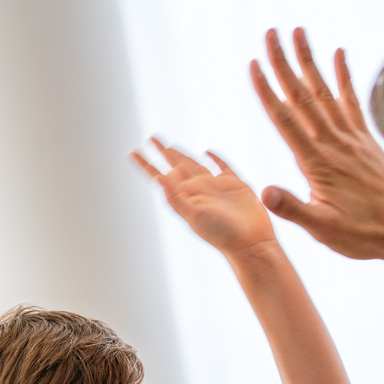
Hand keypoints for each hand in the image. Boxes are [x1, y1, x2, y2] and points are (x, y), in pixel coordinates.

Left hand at [131, 140, 275, 255]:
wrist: (250, 244)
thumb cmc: (221, 234)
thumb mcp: (194, 215)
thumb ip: (175, 198)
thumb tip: (157, 178)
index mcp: (185, 196)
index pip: (161, 176)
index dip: (147, 165)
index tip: (133, 153)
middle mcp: (198, 190)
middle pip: (176, 166)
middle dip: (163, 153)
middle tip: (151, 139)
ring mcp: (215, 187)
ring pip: (195, 164)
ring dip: (182, 155)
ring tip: (171, 147)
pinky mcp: (235, 185)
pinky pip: (222, 167)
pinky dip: (215, 159)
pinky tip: (208, 152)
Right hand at [252, 28, 383, 273]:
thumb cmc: (363, 236)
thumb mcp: (323, 230)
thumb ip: (293, 209)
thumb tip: (264, 193)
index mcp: (319, 164)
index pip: (287, 121)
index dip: (268, 92)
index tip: (254, 65)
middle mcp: (335, 144)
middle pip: (303, 97)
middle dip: (284, 64)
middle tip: (270, 33)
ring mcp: (352, 139)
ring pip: (325, 93)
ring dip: (310, 61)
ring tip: (298, 32)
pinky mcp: (366, 141)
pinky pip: (352, 102)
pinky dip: (344, 77)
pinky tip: (339, 54)